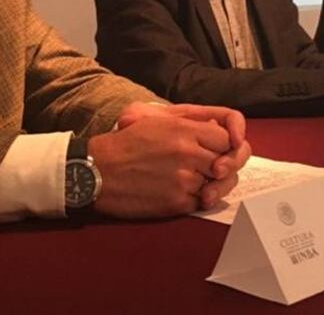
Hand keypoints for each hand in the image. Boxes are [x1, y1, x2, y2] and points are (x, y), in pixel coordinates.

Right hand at [116, 102, 248, 202]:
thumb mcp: (155, 120)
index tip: (217, 149)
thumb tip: (214, 126)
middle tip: (212, 169)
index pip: (225, 136)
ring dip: (210, 184)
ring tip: (196, 181)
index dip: (224, 144)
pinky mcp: (176, 202)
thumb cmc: (125, 144)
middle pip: (225, 162)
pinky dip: (196, 200)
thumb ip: (187, 122)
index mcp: (182, 129)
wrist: (97, 171)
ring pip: (216, 184)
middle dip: (221, 166)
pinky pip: (201, 202)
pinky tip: (182, 192)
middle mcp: (187, 152)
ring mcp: (183, 179)